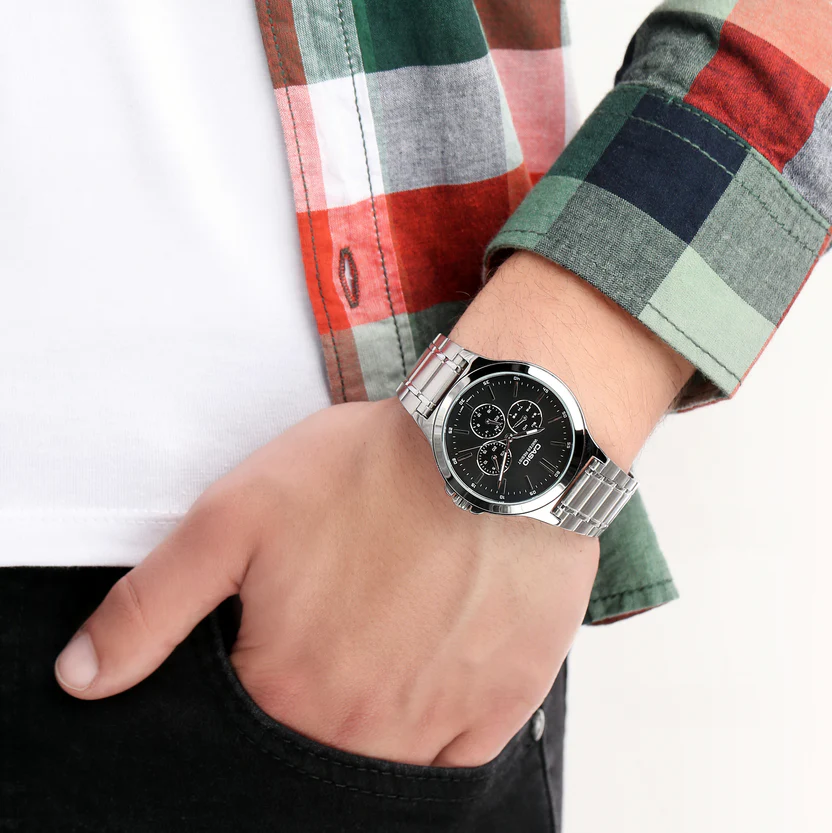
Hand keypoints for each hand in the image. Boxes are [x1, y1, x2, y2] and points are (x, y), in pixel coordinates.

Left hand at [55, 397, 598, 766]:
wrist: (498, 451)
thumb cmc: (375, 473)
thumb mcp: (237, 515)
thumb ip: (152, 605)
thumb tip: (83, 677)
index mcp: (290, 689)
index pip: (242, 732)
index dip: (255, 677)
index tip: (276, 639)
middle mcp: (361, 728)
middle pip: (314, 749)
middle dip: (313, 696)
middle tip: (338, 629)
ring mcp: (437, 724)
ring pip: (383, 758)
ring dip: (371, 713)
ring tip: (384, 636)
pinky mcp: (502, 703)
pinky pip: (454, 757)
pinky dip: (434, 729)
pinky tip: (429, 671)